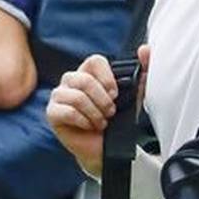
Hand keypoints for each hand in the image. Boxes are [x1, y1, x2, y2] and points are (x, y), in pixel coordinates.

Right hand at [45, 45, 148, 177]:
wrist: (106, 149)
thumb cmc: (116, 121)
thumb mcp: (134, 96)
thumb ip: (143, 72)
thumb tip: (146, 50)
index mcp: (89, 72)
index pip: (95, 61)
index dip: (107, 78)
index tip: (116, 94)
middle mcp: (71, 80)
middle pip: (85, 80)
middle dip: (102, 100)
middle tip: (110, 113)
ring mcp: (59, 95)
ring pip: (77, 97)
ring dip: (95, 113)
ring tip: (101, 122)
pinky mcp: (52, 112)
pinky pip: (68, 111)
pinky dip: (84, 121)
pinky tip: (89, 126)